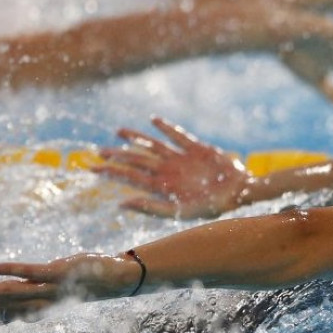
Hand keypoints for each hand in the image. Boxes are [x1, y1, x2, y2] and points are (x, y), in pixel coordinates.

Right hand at [0, 253, 141, 322]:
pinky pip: (29, 272)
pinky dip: (9, 270)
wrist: (114, 281)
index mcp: (34, 309)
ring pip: (8, 293)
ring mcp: (47, 289)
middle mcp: (37, 303)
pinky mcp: (57, 273)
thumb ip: (21, 308)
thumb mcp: (49, 298)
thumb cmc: (79, 286)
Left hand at [92, 117, 251, 218]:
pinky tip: (154, 120)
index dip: (111, 171)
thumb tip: (121, 203)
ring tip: (118, 132)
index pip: (131, 176)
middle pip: (137, 160)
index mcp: (162, 186)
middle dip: (117, 156)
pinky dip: (166, 127)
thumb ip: (151, 207)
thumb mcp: (179, 212)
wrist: (240, 192)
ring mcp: (181, 159)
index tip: (92, 167)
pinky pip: (178, 136)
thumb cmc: (212, 207)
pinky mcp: (196, 148)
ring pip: (153, 146)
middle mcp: (169, 171)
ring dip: (136, 139)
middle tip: (98, 152)